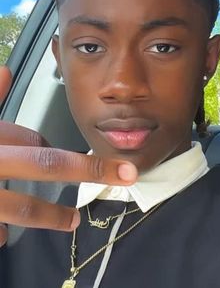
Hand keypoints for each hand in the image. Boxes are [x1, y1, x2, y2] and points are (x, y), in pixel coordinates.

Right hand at [0, 67, 136, 245]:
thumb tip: (6, 70)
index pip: (33, 137)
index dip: (57, 147)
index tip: (76, 158)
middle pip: (45, 164)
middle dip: (89, 168)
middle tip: (124, 174)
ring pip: (22, 207)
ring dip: (50, 214)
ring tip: (71, 221)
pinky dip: (2, 231)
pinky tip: (6, 233)